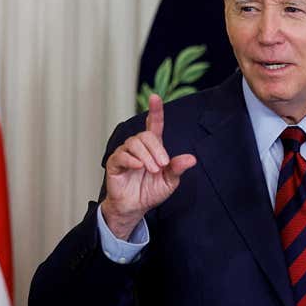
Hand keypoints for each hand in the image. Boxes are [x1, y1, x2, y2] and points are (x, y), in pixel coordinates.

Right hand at [102, 94, 196, 239]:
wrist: (135, 207)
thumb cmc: (150, 191)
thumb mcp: (169, 181)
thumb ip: (177, 168)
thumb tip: (191, 159)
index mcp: (153, 147)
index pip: (154, 124)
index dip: (155, 110)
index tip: (155, 97)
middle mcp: (138, 147)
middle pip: (146, 135)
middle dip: (157, 149)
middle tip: (162, 166)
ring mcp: (125, 153)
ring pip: (134, 143)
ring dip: (146, 156)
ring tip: (153, 170)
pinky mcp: (114, 163)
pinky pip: (122, 155)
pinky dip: (132, 160)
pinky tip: (138, 167)